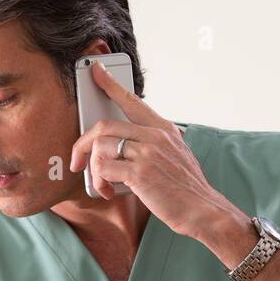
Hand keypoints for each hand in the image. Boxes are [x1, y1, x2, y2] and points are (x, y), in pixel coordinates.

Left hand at [68, 61, 240, 240]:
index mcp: (163, 129)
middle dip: (82, 144)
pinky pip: (103, 168)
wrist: (202, 209)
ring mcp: (147, 152)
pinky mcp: (139, 173)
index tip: (95, 71)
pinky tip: (108, 191)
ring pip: (100, 147)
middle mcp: (155, 135)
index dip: (110, 84)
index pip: (132, 100)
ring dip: (93, 169)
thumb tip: (118, 147)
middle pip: (104, 125)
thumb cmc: (185, 188)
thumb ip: (151, 144)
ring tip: (102, 184)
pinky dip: (99, 182)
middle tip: (77, 161)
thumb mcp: (175, 154)